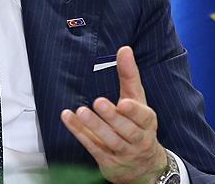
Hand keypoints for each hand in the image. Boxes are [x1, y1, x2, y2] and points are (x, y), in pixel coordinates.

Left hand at [60, 46, 167, 183]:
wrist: (144, 167)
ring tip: (81, 111)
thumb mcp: (137, 101)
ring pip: (110, 140)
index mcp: (147, 122)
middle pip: (127, 130)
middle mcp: (138, 139)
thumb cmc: (138, 125)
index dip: (134, 111)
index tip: (124, 102)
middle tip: (98, 102)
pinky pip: (92, 146)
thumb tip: (124, 49)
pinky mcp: (108, 161)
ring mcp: (123, 152)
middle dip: (113, 117)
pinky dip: (79, 132)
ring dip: (95, 126)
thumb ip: (129, 76)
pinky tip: (67, 118)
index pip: (143, 117)